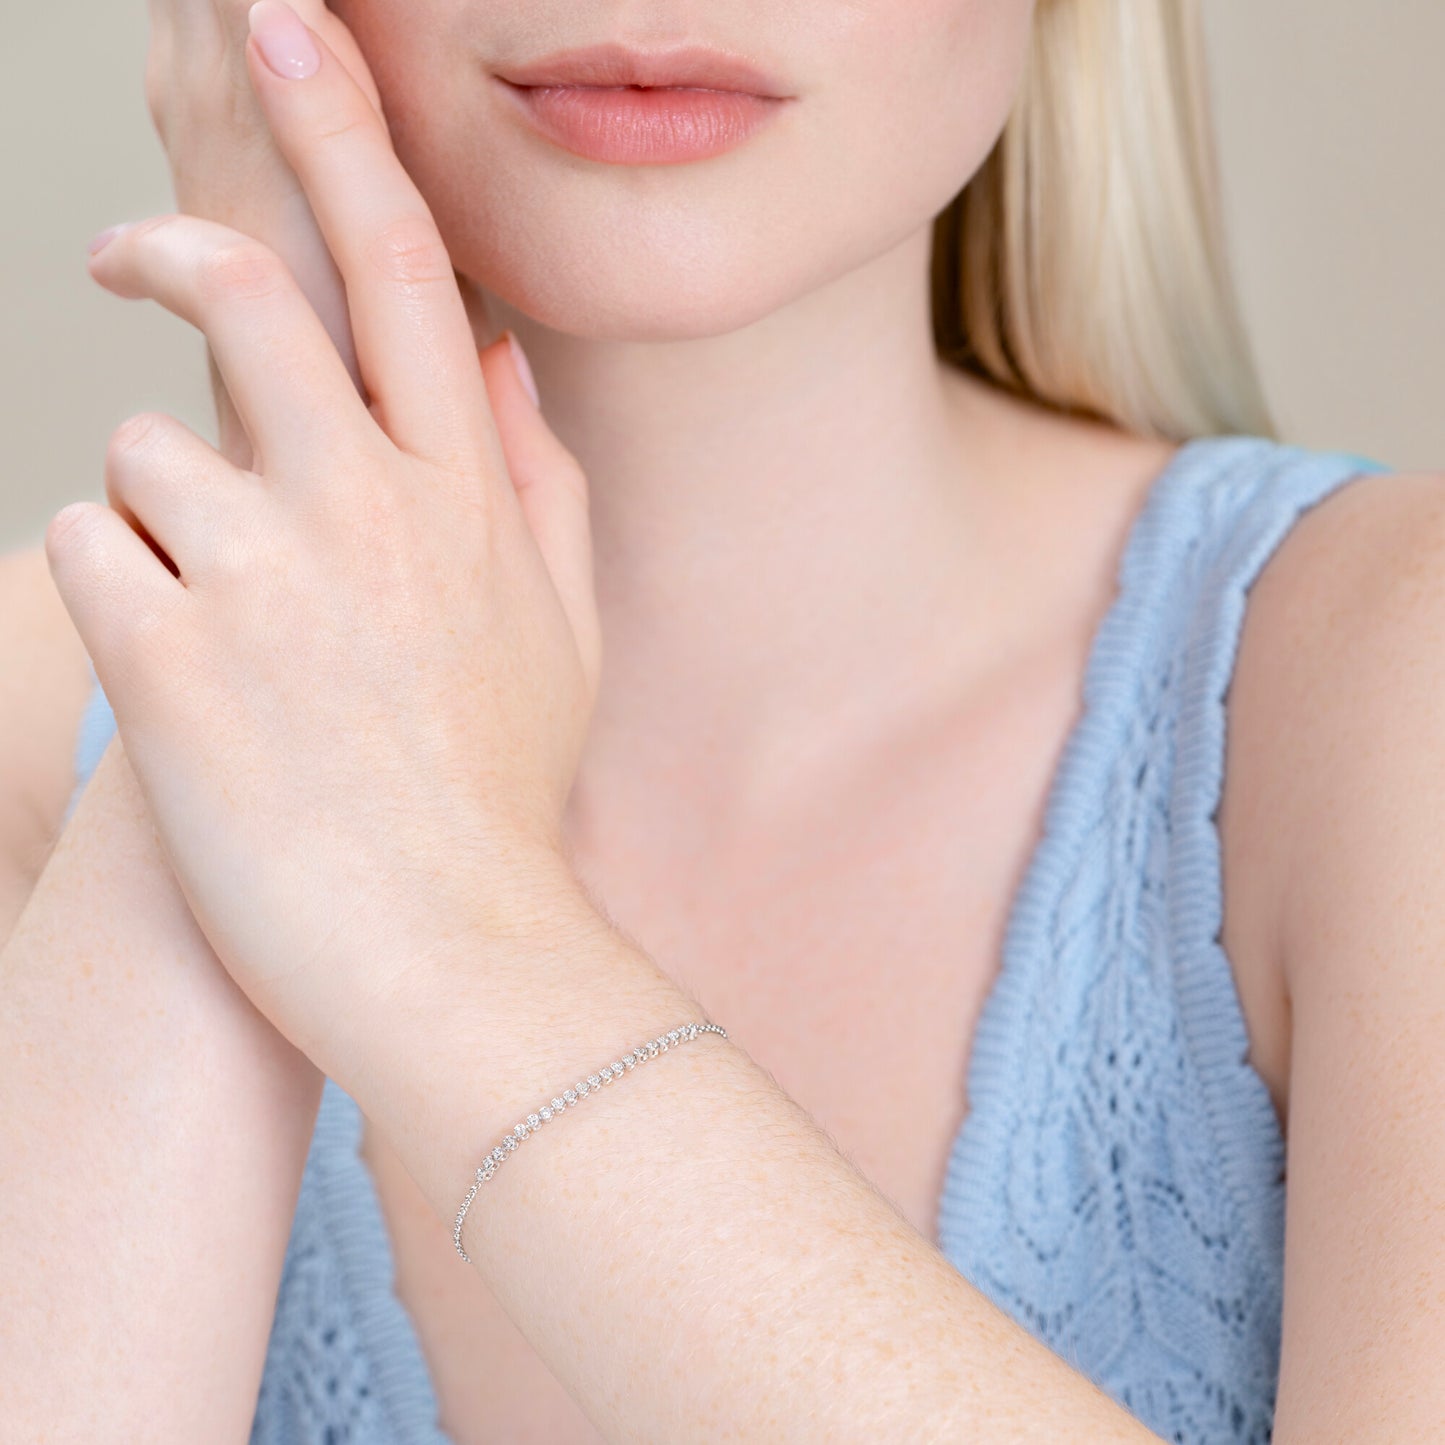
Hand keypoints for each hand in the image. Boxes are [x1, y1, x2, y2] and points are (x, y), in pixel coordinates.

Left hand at [47, 1, 601, 1072]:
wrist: (454, 953)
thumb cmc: (501, 800)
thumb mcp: (563, 636)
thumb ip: (542, 488)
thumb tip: (502, 371)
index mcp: (470, 498)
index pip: (404, 271)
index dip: (345, 133)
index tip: (298, 26)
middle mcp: (375, 509)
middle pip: (251, 295)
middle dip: (175, 246)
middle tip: (127, 252)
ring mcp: (272, 574)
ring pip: (147, 450)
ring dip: (163, 520)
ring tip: (218, 633)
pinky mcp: (171, 656)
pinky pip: (89, 553)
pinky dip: (117, 600)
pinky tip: (182, 689)